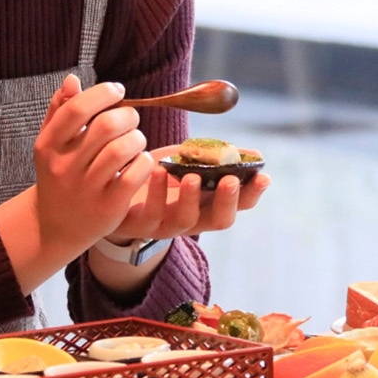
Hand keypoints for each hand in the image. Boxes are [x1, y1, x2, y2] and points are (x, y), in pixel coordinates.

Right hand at [31, 75, 155, 255]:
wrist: (57, 224)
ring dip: (137, 138)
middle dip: (127, 115)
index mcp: (49, 145)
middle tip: (130, 119)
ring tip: (135, 141)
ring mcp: (86, 189)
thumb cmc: (59, 174)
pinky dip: (144, 163)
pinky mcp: (108, 207)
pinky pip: (135, 175)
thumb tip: (72, 80)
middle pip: (106, 125)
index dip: (103, 93)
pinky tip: (140, 162)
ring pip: (123, 149)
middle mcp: (64, 167)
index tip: (117, 91)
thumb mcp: (52, 143)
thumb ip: (60, 110)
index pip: (77, 109)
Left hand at [106, 146, 270, 243]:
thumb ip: (216, 157)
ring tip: (192, 176)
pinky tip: (157, 170)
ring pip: (186, 220)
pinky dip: (157, 192)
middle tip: (229, 179)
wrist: (115, 191)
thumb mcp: (189, 161)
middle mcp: (193, 218)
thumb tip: (252, 153)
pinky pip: (151, 214)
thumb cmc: (159, 174)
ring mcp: (167, 225)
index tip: (263, 175)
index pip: (240, 204)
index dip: (253, 193)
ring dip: (192, 198)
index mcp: (210, 203)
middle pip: (220, 220)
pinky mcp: (140, 224)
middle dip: (227, 200)